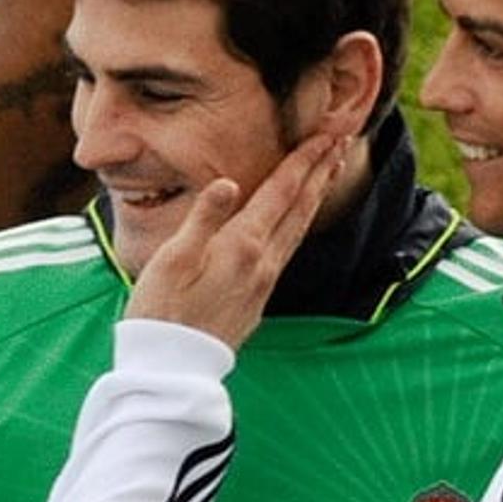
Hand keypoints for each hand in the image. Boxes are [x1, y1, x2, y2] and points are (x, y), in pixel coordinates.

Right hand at [124, 133, 347, 348]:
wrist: (171, 368)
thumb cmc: (161, 311)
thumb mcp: (172, 259)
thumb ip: (202, 218)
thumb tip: (227, 182)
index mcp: (242, 245)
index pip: (281, 191)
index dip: (304, 160)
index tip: (325, 133)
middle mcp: (262, 262)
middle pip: (301, 207)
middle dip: (321, 170)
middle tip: (341, 139)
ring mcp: (263, 282)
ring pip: (299, 229)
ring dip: (317, 195)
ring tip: (331, 170)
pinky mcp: (257, 298)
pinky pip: (289, 249)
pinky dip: (301, 223)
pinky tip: (300, 219)